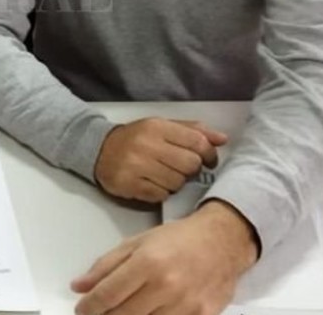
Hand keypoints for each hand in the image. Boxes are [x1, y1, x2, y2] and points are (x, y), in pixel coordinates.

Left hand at [72, 201, 258, 314]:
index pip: (107, 295)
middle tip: (99, 313)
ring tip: (124, 311)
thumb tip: (79, 286)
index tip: (82, 309)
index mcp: (147, 263)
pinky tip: (148, 313)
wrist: (223, 241)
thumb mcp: (137, 243)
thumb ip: (106, 265)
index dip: (89, 307)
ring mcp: (186, 305)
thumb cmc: (178, 239)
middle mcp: (166, 286)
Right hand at [95, 118, 228, 202]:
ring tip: (164, 175)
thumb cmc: (136, 138)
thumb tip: (223, 139)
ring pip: (177, 183)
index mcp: (157, 127)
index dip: (210, 154)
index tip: (209, 160)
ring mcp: (137, 166)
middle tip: (182, 168)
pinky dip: (161, 192)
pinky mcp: (130, 185)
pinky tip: (152, 183)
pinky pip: (161, 195)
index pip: (197, 142)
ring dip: (176, 182)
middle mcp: (147, 145)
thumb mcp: (163, 126)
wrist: (99, 150)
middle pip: (190, 165)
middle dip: (191, 169)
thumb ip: (193, 130)